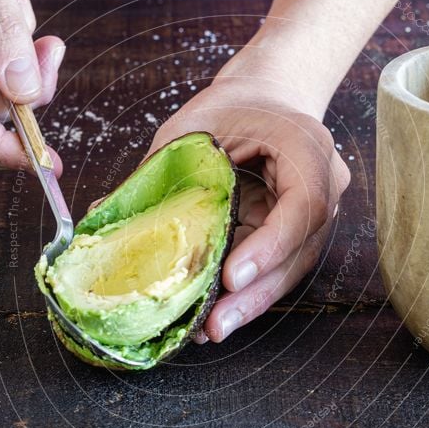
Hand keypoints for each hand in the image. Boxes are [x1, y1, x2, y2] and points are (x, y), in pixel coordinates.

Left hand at [148, 75, 349, 341]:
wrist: (266, 98)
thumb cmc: (231, 107)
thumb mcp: (193, 128)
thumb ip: (162, 170)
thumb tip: (105, 213)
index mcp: (306, 146)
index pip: (302, 205)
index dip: (270, 246)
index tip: (231, 275)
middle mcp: (323, 184)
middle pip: (299, 250)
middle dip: (255, 293)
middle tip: (216, 324)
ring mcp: (313, 214)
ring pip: (290, 269)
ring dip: (250, 303)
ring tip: (211, 329)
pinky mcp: (296, 234)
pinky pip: (276, 269)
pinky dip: (247, 293)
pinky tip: (217, 314)